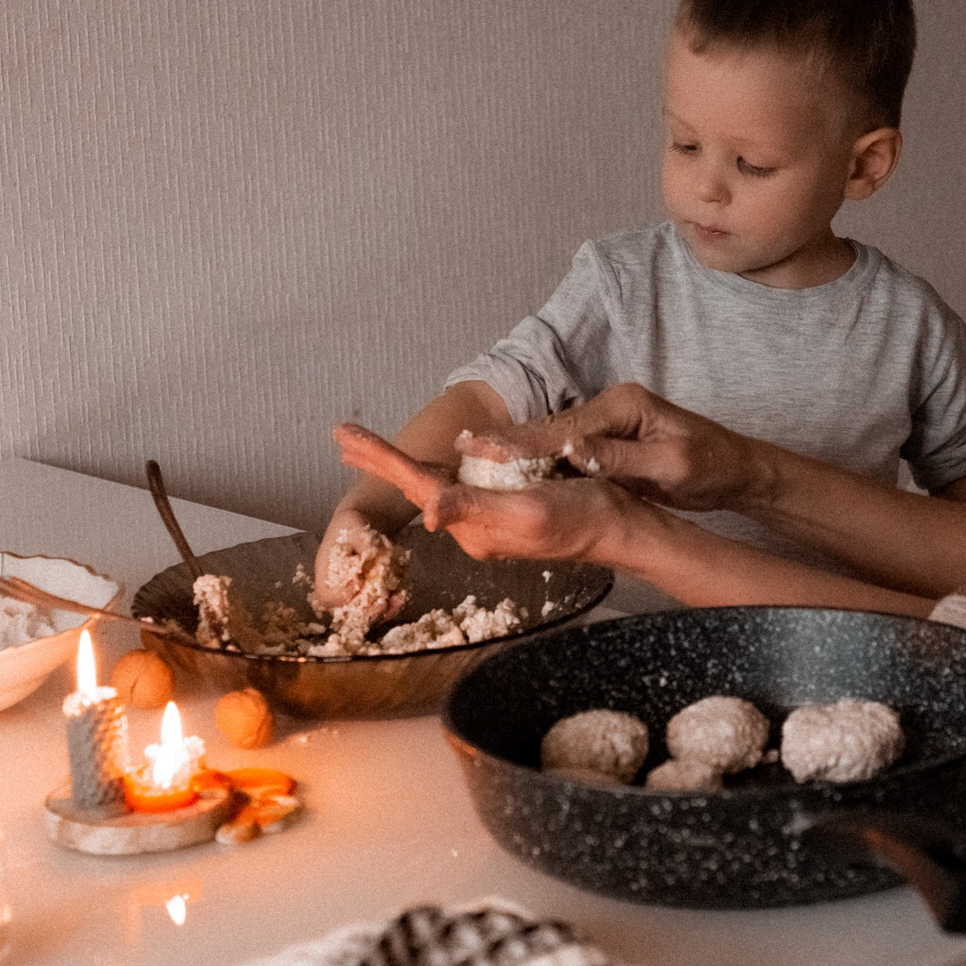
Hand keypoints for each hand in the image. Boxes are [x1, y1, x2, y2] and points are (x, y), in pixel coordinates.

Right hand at [310, 509, 390, 609]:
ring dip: (386, 611)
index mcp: (325, 576)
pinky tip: (403, 594)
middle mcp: (338, 593)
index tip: (358, 582)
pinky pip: (383, 610)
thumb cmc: (351, 526)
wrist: (362, 528)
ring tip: (400, 598)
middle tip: (384, 604)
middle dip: (369, 612)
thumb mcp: (352, 524)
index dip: (342, 595)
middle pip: (349, 614)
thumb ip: (360, 540)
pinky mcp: (372, 599)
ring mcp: (356, 599)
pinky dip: (395, 605)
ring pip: (369, 615)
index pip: (328, 597)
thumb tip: (372, 553)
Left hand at [332, 424, 633, 565]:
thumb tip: (429, 513)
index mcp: (474, 525)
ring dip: (402, 467)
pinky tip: (430, 467)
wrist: (623, 531)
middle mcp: (474, 526)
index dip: (380, 458)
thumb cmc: (583, 518)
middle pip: (417, 485)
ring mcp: (490, 520)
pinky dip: (435, 472)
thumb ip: (477, 510)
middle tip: (342, 436)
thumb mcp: (529, 512)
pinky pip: (462, 488)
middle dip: (380, 461)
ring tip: (370, 450)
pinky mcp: (508, 510)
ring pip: (436, 487)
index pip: (417, 486)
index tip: (343, 434)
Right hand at [479, 384, 768, 514]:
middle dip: (504, 441)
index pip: (562, 428)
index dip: (520, 441)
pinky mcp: (607, 445)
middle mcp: (609, 408)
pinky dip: (536, 464)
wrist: (735, 470)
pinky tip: (508, 475)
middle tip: (458, 448)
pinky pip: (564, 455)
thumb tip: (573, 452)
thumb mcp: (672, 465)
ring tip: (468, 460)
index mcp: (623, 406)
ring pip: (551, 442)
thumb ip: (620, 458)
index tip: (482, 446)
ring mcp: (607, 426)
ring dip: (514, 453)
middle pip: (548, 429)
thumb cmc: (711, 465)